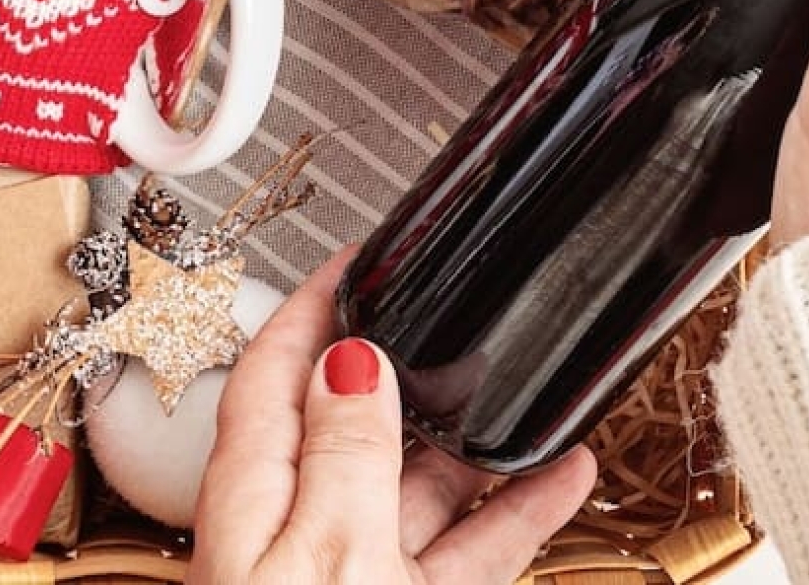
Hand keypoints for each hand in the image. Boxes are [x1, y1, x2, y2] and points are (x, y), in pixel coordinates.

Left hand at [188, 249, 596, 583]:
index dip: (314, 305)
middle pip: (348, 417)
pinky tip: (553, 481)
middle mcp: (296, 527)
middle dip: (403, 367)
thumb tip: (350, 358)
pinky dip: (508, 512)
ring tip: (518, 396)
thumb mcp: (328, 554)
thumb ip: (342, 452)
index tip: (357, 257)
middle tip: (451, 320)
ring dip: (468, 440)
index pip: (273, 367)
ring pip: (413, 483)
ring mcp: (352, 573)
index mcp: (255, 495)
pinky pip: (459, 548)